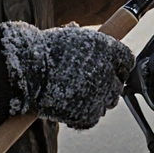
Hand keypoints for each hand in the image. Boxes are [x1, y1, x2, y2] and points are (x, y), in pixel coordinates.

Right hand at [0, 21, 133, 129]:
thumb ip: (87, 42)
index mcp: (108, 49)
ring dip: (99, 98)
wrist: (26, 72)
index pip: (127, 60)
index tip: (110, 68)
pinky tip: (71, 104)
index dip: (118, 65)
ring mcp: (100, 95)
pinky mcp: (88, 114)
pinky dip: (85, 113)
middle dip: (108, 84)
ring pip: (109, 101)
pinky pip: (94, 116)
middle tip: (91, 82)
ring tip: (79, 93)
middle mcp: (109, 72)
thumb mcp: (70, 36)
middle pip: (120, 84)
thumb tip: (87, 36)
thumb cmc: (44, 51)